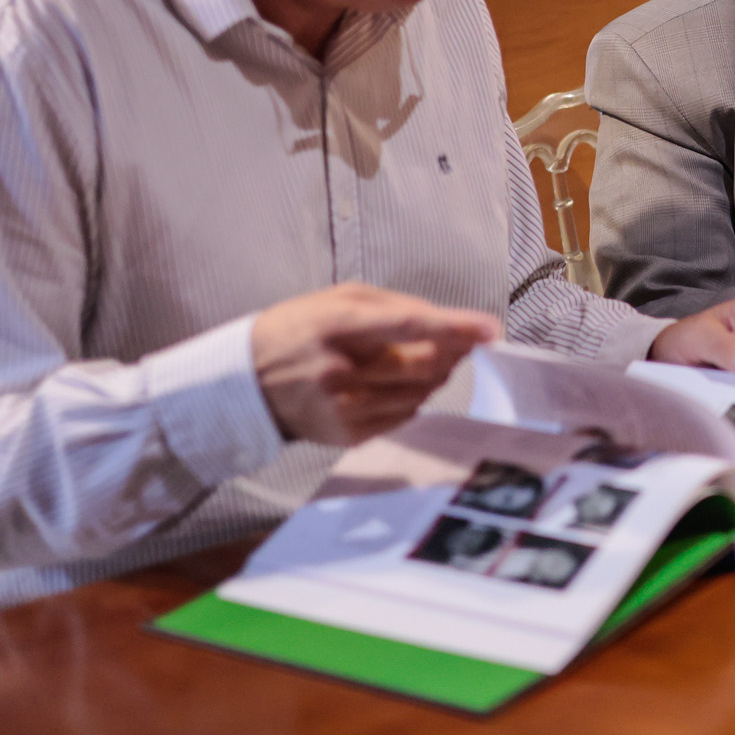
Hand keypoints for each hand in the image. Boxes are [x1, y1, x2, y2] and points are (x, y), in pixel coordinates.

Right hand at [251, 283, 499, 445]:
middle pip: (421, 366)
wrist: (246, 383)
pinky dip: (413, 399)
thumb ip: (393, 305)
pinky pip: (403, 417)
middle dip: (453, 353)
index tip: (489, 329)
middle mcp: (338, 371)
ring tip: (426, 360)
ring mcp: (341, 408)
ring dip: (435, 376)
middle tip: (465, 342)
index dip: (452, 328)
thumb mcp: (337, 299)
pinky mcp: (345, 435)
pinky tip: (397, 385)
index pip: (405, 326)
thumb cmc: (297, 330)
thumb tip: (445, 323)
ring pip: (418, 394)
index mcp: (335, 325)